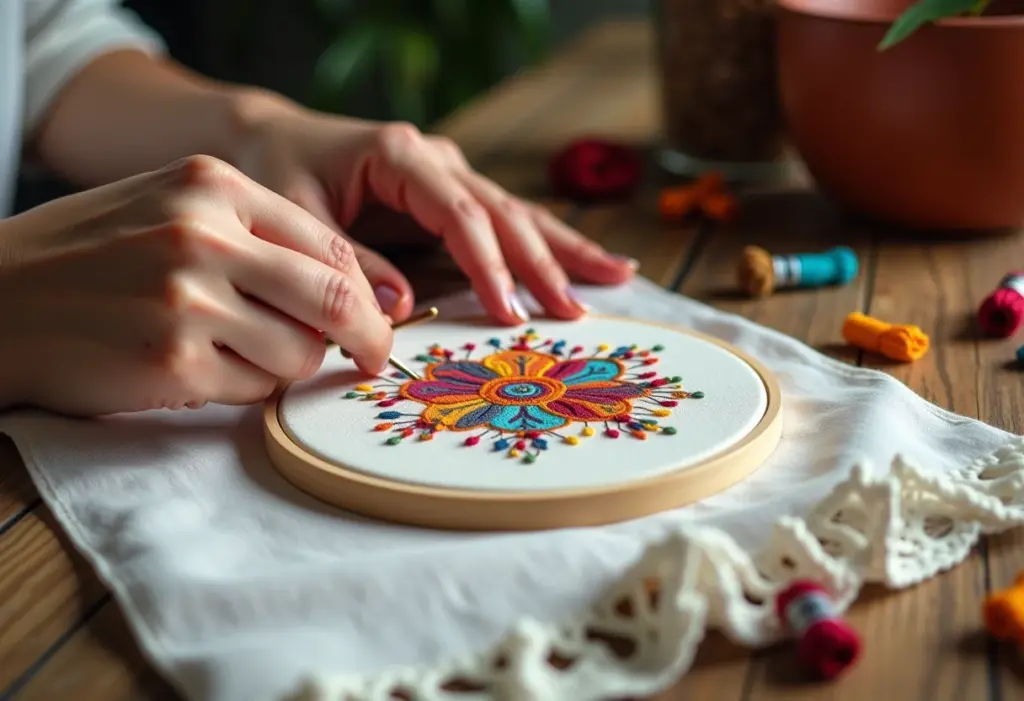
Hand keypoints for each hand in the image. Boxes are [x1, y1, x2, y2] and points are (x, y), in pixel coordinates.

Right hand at [0, 155, 392, 415]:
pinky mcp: (172, 363)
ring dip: (290, 364)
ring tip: (240, 352)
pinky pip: (256, 389)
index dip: (367, 293)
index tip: (378, 320)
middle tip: (374, 358)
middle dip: (368, 338)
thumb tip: (351, 287)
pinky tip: (203, 369)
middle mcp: (204, 237)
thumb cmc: (92, 255)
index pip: (331, 246)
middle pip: (333, 299)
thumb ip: (255, 232)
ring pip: (299, 353)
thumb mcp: (171, 206)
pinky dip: (248, 387)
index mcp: (213, 186)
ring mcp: (187, 301)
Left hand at [230, 96, 638, 324]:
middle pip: (503, 213)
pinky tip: (584, 261)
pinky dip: (545, 244)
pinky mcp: (449, 193)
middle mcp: (434, 158)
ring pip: (516, 213)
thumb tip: (402, 310)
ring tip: (616, 276)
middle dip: (546, 263)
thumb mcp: (296, 217)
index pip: (460, 214)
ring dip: (563, 250)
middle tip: (581, 310)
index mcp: (399, 154)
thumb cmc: (274, 171)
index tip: (509, 313)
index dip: (489, 266)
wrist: (266, 139)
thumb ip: (349, 262)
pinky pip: (504, 221)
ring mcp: (448, 172)